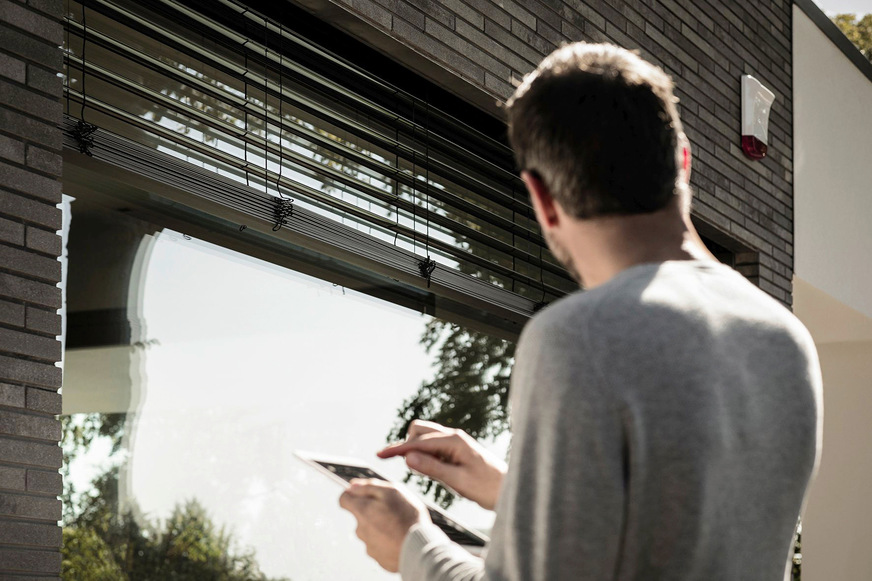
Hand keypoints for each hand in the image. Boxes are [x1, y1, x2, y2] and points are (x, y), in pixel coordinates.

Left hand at [338, 479, 429, 572]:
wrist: (420, 547)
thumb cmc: (408, 516)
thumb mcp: (392, 491)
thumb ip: (368, 486)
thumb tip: (352, 485)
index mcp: (362, 511)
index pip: (343, 499)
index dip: (352, 494)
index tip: (362, 493)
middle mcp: (361, 530)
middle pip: (360, 516)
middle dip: (372, 511)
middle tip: (392, 510)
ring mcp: (369, 547)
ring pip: (370, 532)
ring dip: (380, 527)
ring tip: (399, 526)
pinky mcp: (379, 559)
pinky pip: (380, 546)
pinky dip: (387, 541)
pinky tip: (400, 538)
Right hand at [378, 420, 506, 509]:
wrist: (509, 489)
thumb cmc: (487, 487)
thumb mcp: (458, 481)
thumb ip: (432, 469)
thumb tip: (407, 458)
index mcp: (454, 441)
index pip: (418, 442)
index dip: (397, 449)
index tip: (379, 455)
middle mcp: (454, 436)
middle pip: (419, 431)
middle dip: (406, 444)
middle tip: (397, 464)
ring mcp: (455, 442)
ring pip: (425, 437)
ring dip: (416, 450)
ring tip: (417, 470)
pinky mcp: (456, 450)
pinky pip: (433, 446)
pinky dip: (424, 454)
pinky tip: (426, 468)